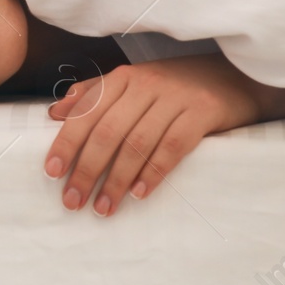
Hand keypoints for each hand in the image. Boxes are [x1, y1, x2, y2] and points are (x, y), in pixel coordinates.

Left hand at [43, 56, 259, 216]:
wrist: (232, 76)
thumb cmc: (174, 86)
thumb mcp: (132, 84)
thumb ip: (93, 95)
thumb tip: (54, 113)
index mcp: (123, 77)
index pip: (87, 112)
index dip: (67, 143)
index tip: (52, 173)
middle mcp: (145, 84)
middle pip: (108, 131)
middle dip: (87, 170)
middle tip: (73, 201)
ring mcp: (175, 97)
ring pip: (137, 142)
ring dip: (117, 180)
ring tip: (104, 208)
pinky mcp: (203, 112)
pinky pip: (173, 146)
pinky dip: (154, 172)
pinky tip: (139, 193)